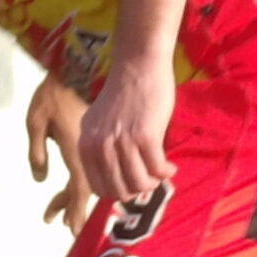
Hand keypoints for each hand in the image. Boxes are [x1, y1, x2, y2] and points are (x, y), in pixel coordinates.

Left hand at [25, 73, 93, 234]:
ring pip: (90, 179)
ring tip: (60, 209)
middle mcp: (89, 154)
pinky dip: (84, 179)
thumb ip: (37, 151)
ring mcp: (96, 148)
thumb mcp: (35, 121)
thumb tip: (41, 180)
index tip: (72, 230)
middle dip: (71, 207)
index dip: (75, 211)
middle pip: (84, 190)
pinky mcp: (100, 140)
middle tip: (57, 221)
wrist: (82, 67)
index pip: (77, 190)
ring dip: (74, 195)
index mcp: (75, 152)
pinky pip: (95, 166)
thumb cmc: (54, 92)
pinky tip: (76, 183)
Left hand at [76, 60, 176, 204]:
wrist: (138, 65)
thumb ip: (102, 149)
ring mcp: (122, 142)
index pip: (100, 188)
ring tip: (160, 172)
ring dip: (153, 182)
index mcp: (86, 145)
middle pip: (120, 190)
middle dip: (138, 190)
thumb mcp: (100, 124)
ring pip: (139, 183)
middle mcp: (101, 146)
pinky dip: (166, 172)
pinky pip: (157, 169)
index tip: (132, 183)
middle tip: (149, 179)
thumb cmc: (123, 94)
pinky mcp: (145, 136)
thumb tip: (116, 180)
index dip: (119, 191)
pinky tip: (170, 166)